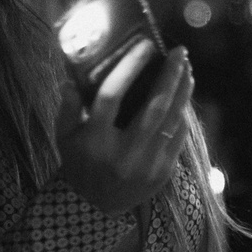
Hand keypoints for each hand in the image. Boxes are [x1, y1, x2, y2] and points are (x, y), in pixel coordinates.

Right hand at [56, 43, 194, 215]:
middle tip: (181, 52)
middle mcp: (123, 153)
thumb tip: (71, 79)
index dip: (129, 68)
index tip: (146, 45)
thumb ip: (67, 108)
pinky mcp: (163, 173)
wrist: (95, 206)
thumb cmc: (78, 162)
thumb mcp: (64, 137)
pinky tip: (183, 97)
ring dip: (183, 92)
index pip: (111, 97)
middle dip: (170, 76)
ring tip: (187, 68)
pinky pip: (178, 137)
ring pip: (171, 120)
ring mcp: (146, 164)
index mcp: (95, 140)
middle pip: (153, 107)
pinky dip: (182, 114)